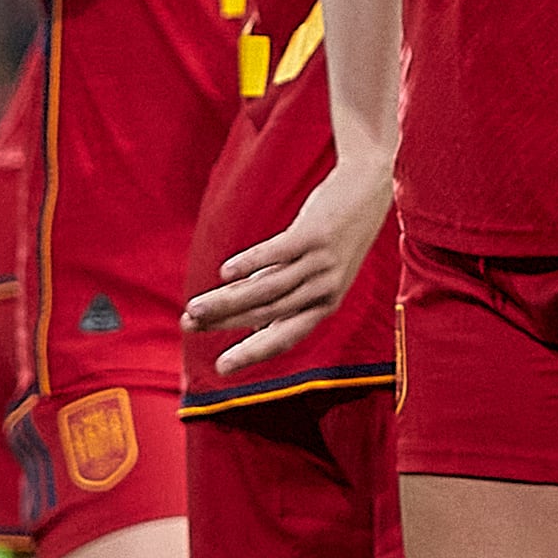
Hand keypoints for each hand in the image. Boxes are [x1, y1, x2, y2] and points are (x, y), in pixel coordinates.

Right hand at [182, 150, 392, 372]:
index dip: (252, 353)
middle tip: (189, 326)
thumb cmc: (336, 234)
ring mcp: (320, 263)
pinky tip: (225, 272)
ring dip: (227, 301)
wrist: (368, 189)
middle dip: (225, 322)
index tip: (221, 368)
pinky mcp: (313, 235)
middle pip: (267, 312)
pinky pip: (276, 254)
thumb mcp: (316, 270)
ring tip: (194, 307)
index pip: (284, 337)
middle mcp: (324, 290)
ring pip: (267, 289)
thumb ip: (282, 289)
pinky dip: (249, 264)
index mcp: (324, 305)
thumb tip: (244, 310)